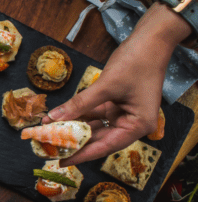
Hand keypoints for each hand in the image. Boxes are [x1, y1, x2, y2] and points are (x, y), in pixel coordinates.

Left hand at [41, 34, 166, 166]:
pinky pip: (94, 115)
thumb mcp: (106, 85)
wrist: (150, 39)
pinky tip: (59, 118)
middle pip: (98, 140)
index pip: (105, 146)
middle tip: (50, 148)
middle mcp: (132, 124)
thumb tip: (54, 118)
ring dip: (73, 129)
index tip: (62, 161)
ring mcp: (124, 114)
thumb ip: (80, 103)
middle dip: (74, 142)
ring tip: (50, 135)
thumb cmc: (137, 62)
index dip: (81, 155)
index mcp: (138, 125)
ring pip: (94, 127)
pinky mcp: (116, 105)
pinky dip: (78, 116)